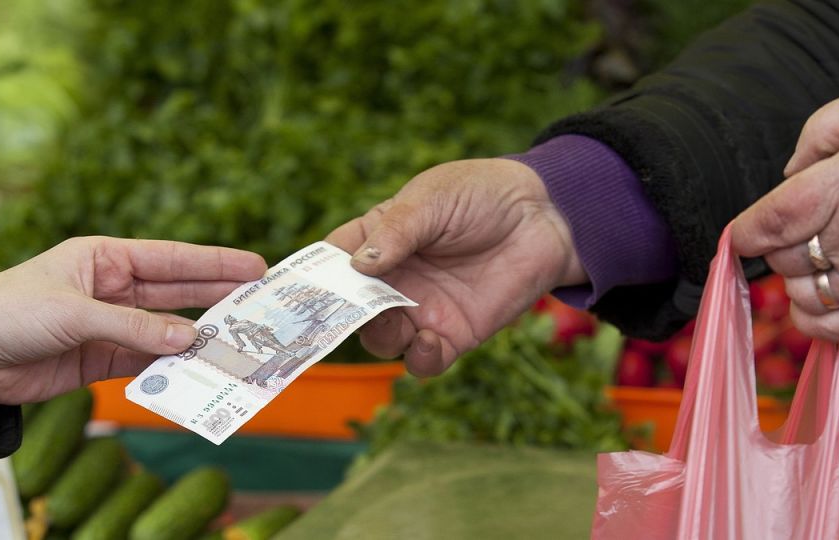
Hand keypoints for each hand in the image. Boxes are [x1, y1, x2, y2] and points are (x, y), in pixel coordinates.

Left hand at [0, 237, 266, 403]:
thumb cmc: (9, 311)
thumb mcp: (73, 312)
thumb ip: (133, 326)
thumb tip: (189, 337)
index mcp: (105, 258)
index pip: (171, 258)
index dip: (214, 262)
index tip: (254, 266)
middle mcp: (112, 289)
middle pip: (177, 292)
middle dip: (218, 296)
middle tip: (260, 302)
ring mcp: (109, 325)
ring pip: (166, 329)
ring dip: (197, 336)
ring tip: (238, 340)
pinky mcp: (100, 359)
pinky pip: (146, 360)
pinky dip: (170, 366)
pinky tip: (196, 368)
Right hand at [326, 158, 584, 375]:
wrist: (544, 217)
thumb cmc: (481, 195)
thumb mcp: (431, 200)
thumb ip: (396, 232)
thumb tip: (358, 267)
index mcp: (376, 240)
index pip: (331, 265)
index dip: (310, 280)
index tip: (293, 295)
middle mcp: (392, 280)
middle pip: (348, 310)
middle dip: (339, 317)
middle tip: (339, 317)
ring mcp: (420, 310)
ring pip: (380, 340)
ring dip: (379, 335)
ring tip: (397, 319)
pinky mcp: (454, 334)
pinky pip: (423, 361)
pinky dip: (420, 358)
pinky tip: (430, 341)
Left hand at [733, 82, 838, 341]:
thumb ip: (818, 138)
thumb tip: (791, 175)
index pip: (772, 222)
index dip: (746, 230)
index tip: (744, 229)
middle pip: (785, 261)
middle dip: (781, 244)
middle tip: (807, 224)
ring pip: (805, 297)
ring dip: (800, 278)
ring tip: (821, 253)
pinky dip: (818, 318)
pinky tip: (825, 292)